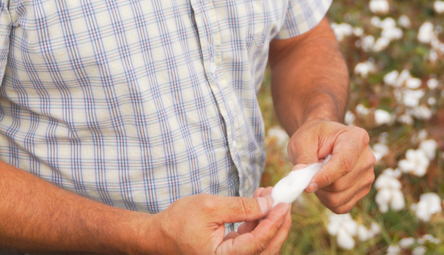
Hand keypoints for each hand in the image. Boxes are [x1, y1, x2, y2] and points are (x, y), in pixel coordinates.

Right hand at [151, 193, 291, 254]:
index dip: (274, 223)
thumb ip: (240, 207)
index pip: (258, 243)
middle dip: (277, 224)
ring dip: (268, 221)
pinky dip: (257, 223)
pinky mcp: (231, 253)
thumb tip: (268, 203)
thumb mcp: (209, 207)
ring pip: (261, 245)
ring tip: (268, 195)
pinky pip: (251, 241)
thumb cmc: (178, 222)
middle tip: (284, 201)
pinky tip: (258, 204)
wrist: (159, 235)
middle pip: (265, 248)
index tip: (284, 204)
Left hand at [287, 120, 375, 212]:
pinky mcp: (363, 190)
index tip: (308, 185)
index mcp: (356, 138)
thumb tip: (301, 180)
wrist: (322, 139)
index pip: (344, 163)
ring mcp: (367, 175)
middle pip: (340, 184)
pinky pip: (342, 206)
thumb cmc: (313, 137)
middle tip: (309, 172)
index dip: (325, 177)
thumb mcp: (303, 141)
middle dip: (319, 183)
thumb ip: (303, 160)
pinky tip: (324, 186)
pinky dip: (328, 201)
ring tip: (316, 177)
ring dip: (322, 193)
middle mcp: (366, 158)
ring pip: (339, 198)